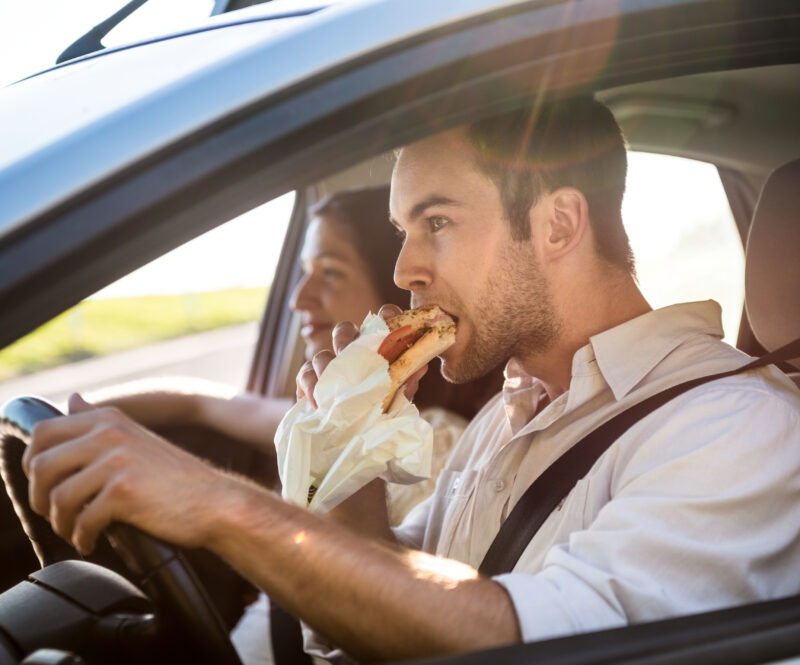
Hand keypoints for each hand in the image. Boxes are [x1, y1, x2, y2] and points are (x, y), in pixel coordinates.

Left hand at [22, 393, 229, 554]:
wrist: (215, 503)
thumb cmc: (176, 478)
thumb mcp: (136, 437)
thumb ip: (99, 420)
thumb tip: (72, 399)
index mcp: (110, 419)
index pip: (44, 433)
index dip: (35, 463)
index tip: (46, 485)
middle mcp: (111, 433)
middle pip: (43, 465)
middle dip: (40, 497)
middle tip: (55, 514)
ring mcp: (118, 461)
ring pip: (58, 497)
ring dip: (61, 522)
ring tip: (75, 531)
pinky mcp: (125, 492)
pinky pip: (82, 520)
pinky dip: (81, 537)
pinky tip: (92, 541)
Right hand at [295, 305, 427, 408]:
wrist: (357, 438)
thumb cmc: (381, 411)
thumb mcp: (397, 399)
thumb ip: (406, 384)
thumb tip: (419, 367)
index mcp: (376, 348)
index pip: (381, 322)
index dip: (385, 315)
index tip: (388, 318)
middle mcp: (351, 351)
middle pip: (344, 330)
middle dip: (345, 339)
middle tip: (346, 352)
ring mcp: (329, 365)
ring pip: (321, 353)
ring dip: (325, 367)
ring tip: (332, 387)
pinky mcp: (310, 381)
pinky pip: (305, 374)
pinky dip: (309, 387)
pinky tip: (317, 403)